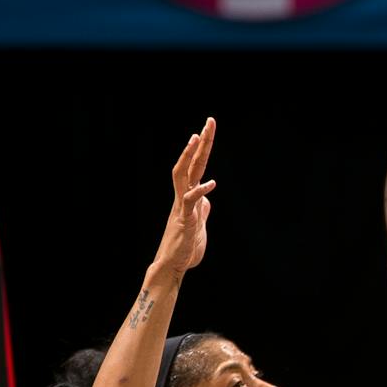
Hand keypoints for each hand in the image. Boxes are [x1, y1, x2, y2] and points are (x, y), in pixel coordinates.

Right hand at [154, 118, 215, 274]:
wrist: (173, 265)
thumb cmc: (185, 246)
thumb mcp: (199, 224)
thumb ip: (202, 209)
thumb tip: (207, 200)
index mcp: (189, 196)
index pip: (196, 166)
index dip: (202, 148)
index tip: (206, 129)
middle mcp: (183, 196)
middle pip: (191, 163)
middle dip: (201, 142)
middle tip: (209, 121)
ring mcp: (183, 206)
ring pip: (183, 175)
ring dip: (190, 156)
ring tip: (197, 137)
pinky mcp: (185, 219)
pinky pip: (191, 200)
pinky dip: (201, 191)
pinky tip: (212, 184)